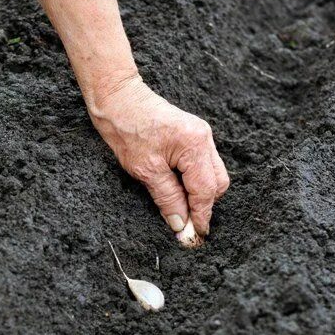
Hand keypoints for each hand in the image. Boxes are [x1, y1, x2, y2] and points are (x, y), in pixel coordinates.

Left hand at [88, 76, 228, 240]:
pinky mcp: (192, 136)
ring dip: (199, 194)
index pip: (206, 190)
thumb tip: (180, 223)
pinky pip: (201, 165)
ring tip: (180, 209)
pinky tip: (178, 191)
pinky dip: (193, 182)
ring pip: (211, 175)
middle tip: (186, 225)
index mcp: (195, 145)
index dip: (201, 215)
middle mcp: (204, 138)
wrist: (117, 99)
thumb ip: (167, 198)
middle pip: (217, 183)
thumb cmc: (126, 129)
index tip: (195, 236)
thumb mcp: (145, 170)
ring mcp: (200, 135)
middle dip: (204, 205)